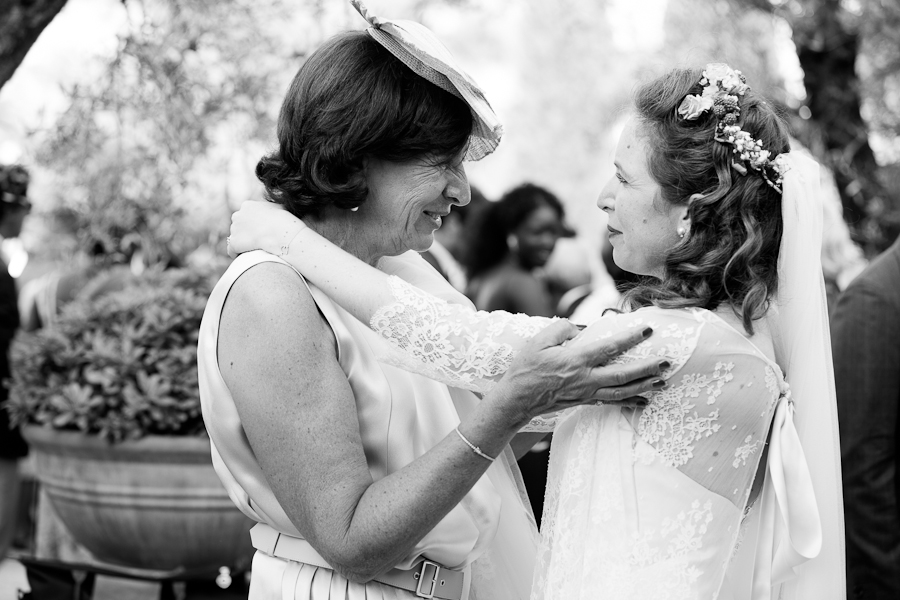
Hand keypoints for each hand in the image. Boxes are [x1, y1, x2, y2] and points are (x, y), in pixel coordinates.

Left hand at [227, 200, 305, 257]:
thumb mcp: (279, 207)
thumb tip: (274, 207)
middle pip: (237, 225)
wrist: (280, 232)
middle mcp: (237, 215)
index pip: (245, 214)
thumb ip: (271, 207)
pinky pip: (231, 250)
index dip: (252, 223)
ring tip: (253, 249)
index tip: (259, 230)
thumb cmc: (283, 219)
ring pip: (235, 237)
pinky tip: (244, 256)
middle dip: (244, 232)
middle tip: (256, 240)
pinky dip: (236, 253)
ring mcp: (234, 229)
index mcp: (247, 205)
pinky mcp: (234, 243)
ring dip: (242, 243)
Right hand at [492, 321, 664, 425]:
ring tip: (662, 381)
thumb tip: (580, 329)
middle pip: (623, 374)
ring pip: (622, 392)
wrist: (517, 399)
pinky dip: (629, 401)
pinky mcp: (584, 401)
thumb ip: (562, 329)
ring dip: (644, 387)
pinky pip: (611, 402)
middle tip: (666, 362)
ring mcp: (586, 393)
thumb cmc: (526, 368)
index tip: (648, 329)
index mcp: (576, 360)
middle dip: (646, 368)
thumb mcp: (540, 340)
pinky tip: (643, 400)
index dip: (631, 338)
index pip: (610, 348)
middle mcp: (585, 379)